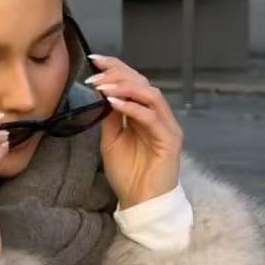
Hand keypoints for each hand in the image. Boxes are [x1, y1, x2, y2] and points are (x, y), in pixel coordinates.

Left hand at [86, 55, 182, 208]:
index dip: (116, 69)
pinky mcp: (170, 140)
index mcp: (145, 115)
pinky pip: (151, 116)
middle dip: (118, 73)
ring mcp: (167, 127)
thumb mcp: (111, 142)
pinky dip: (132, 107)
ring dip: (124, 87)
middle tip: (95, 71)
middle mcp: (159, 116)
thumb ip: (109, 118)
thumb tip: (100, 93)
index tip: (94, 60)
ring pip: (149, 95)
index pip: (133, 83)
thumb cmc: (128, 176)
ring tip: (102, 86)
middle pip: (142, 83)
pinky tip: (114, 102)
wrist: (141, 204)